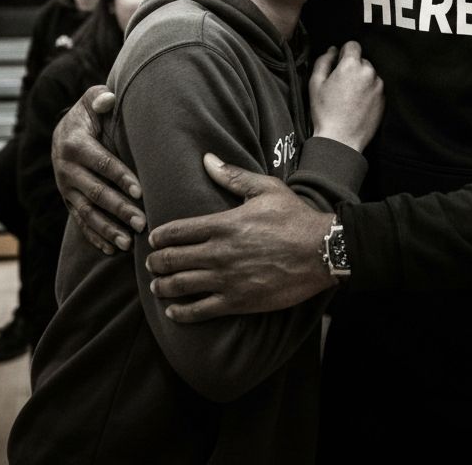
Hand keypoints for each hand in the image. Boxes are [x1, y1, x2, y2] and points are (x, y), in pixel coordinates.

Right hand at [52, 85, 144, 254]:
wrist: (63, 131)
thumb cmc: (89, 114)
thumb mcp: (92, 100)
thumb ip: (99, 98)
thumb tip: (108, 99)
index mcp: (74, 144)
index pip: (101, 163)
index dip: (121, 177)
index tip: (141, 191)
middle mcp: (66, 169)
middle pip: (96, 193)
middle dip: (119, 209)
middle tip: (142, 222)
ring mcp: (66, 189)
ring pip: (87, 213)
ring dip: (108, 229)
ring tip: (129, 243)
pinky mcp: (68, 201)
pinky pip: (81, 222)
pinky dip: (96, 237)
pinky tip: (113, 250)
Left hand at [146, 154, 334, 322]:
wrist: (320, 252)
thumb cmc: (294, 218)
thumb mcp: (266, 188)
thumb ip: (233, 175)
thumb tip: (206, 159)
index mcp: (223, 224)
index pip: (178, 231)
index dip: (159, 236)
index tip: (153, 239)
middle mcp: (219, 253)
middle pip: (173, 260)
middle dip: (156, 262)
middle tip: (151, 263)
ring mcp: (226, 279)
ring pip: (181, 286)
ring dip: (163, 286)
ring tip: (157, 285)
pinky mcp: (237, 301)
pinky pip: (200, 311)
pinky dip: (181, 312)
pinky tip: (174, 311)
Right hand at [309, 41, 383, 151]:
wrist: (341, 139)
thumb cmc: (325, 112)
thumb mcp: (315, 83)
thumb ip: (324, 61)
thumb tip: (332, 50)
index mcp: (351, 65)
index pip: (353, 45)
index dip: (344, 53)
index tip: (338, 64)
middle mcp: (369, 72)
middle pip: (362, 60)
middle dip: (352, 68)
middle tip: (341, 85)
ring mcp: (379, 86)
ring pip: (369, 74)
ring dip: (361, 80)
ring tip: (349, 97)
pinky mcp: (384, 99)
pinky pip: (375, 88)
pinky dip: (368, 92)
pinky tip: (357, 104)